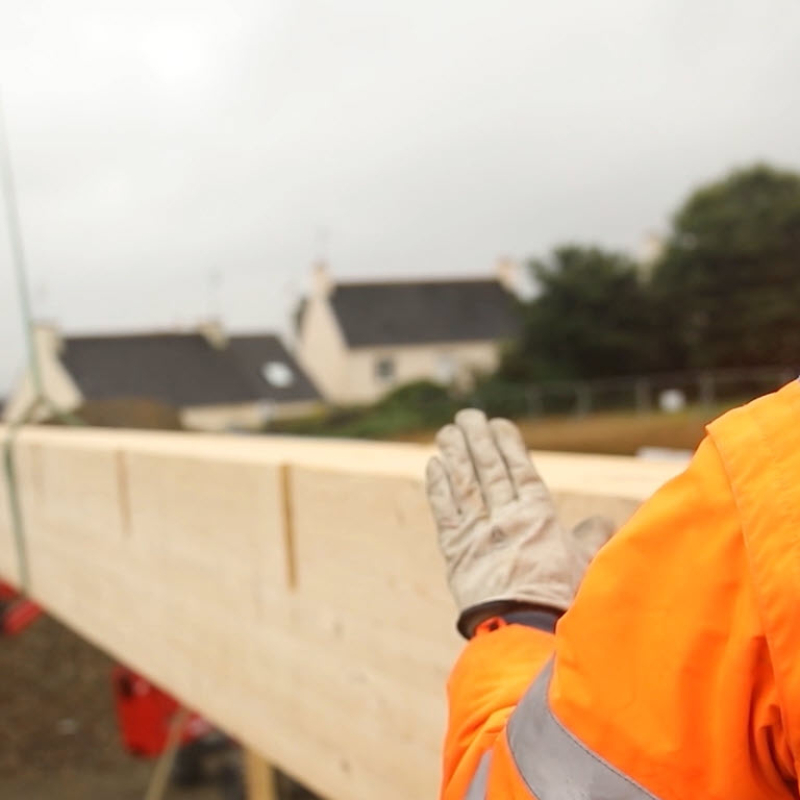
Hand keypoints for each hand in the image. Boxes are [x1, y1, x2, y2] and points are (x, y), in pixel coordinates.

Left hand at [426, 409, 612, 636]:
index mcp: (537, 516)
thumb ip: (591, 537)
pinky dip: (438, 487)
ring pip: (463, 483)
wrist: (524, 633)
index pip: (519, 469)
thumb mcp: (585, 565)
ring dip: (454, 454)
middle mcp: (504, 517)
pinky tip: (433, 465)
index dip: (507, 444)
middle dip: (476, 439)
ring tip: (447, 432)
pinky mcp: (456, 551)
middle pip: (487, 468)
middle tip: (466, 416)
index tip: (497, 423)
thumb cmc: (561, 602)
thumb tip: (603, 521)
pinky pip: (444, 511)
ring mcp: (478, 532)